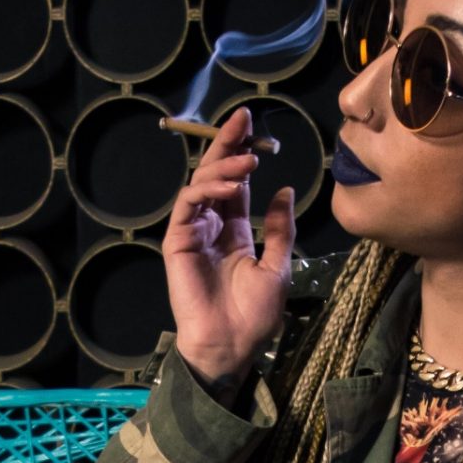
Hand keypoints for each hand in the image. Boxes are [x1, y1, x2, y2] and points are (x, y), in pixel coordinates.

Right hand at [161, 103, 294, 387]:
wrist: (231, 344)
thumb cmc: (255, 315)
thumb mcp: (278, 265)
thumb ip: (280, 227)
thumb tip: (284, 188)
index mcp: (234, 231)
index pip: (235, 183)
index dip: (242, 153)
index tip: (252, 127)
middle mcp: (211, 226)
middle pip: (215, 175)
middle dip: (227, 144)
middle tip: (242, 118)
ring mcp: (192, 232)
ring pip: (200, 184)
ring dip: (224, 165)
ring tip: (249, 159)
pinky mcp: (177, 241)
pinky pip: (189, 205)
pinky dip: (207, 189)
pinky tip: (229, 184)